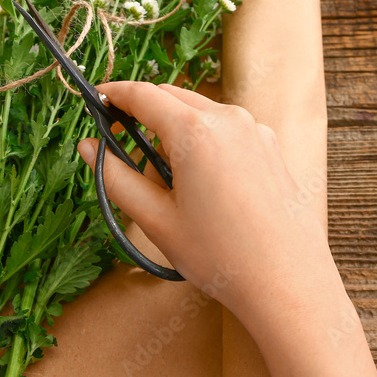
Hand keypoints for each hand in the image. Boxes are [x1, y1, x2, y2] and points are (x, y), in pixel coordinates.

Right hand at [76, 81, 327, 313]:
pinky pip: (227, 130)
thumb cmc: (220, 255)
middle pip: (172, 97)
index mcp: (194, 131)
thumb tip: (89, 148)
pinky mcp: (271, 147)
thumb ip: (115, 177)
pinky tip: (203, 188)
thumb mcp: (156, 220)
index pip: (142, 94)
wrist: (287, 282)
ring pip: (200, 113)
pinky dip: (204, 142)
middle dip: (143, 114)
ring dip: (174, 131)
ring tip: (168, 185)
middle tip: (123, 148)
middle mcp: (228, 119)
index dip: (113, 95)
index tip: (95, 101)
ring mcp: (255, 130)